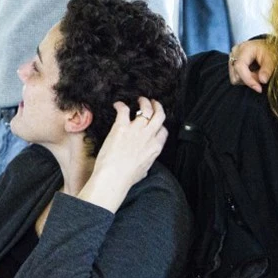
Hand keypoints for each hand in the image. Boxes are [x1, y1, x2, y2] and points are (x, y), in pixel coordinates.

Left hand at [79, 97, 166, 212]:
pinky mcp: (121, 127)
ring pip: (146, 109)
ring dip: (144, 102)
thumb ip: (146, 162)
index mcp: (155, 148)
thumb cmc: (126, 177)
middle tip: (153, 103)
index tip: (155, 123)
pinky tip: (118, 104)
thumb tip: (144, 164)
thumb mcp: (144, 170)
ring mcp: (136, 130)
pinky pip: (124, 110)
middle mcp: (148, 136)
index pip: (163, 131)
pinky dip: (121, 105)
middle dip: (157, 107)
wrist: (114, 177)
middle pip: (159, 115)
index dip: (160, 125)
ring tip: (140, 99)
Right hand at [227, 39, 275, 92]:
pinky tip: (253, 72)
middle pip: (236, 74)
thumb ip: (267, 70)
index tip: (259, 89)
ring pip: (235, 77)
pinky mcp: (232, 63)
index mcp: (244, 48)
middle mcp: (235, 52)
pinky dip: (245, 77)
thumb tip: (263, 81)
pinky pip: (236, 76)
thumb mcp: (272, 59)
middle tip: (262, 76)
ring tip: (258, 73)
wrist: (267, 46)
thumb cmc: (269, 50)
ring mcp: (232, 57)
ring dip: (247, 79)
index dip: (248, 80)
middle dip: (250, 79)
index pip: (240, 67)